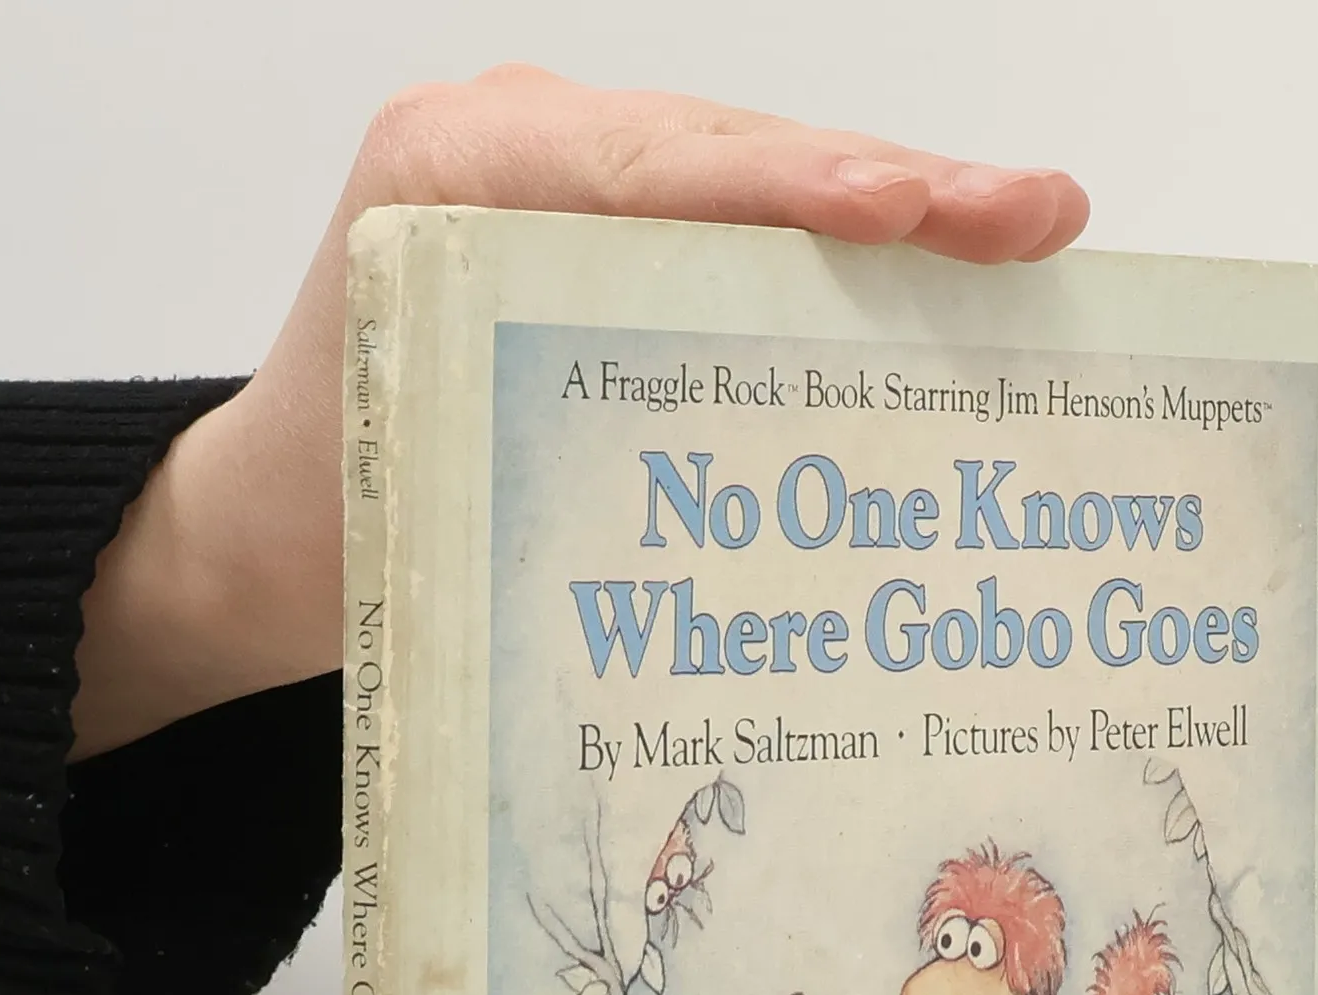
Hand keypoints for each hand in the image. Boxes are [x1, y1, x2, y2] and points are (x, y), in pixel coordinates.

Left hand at [71, 68, 1090, 755]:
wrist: (282, 524)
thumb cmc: (342, 510)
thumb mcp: (427, 480)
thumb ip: (560, 445)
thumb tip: (753, 509)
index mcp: (457, 172)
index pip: (660, 163)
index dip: (799, 185)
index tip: (908, 210)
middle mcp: (521, 149)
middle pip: (739, 152)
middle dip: (897, 188)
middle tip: (1036, 215)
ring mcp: (573, 183)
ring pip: (760, 181)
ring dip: (897, 221)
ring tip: (1024, 236)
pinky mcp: (613, 236)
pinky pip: (743, 230)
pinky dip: (845, 265)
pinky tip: (946, 287)